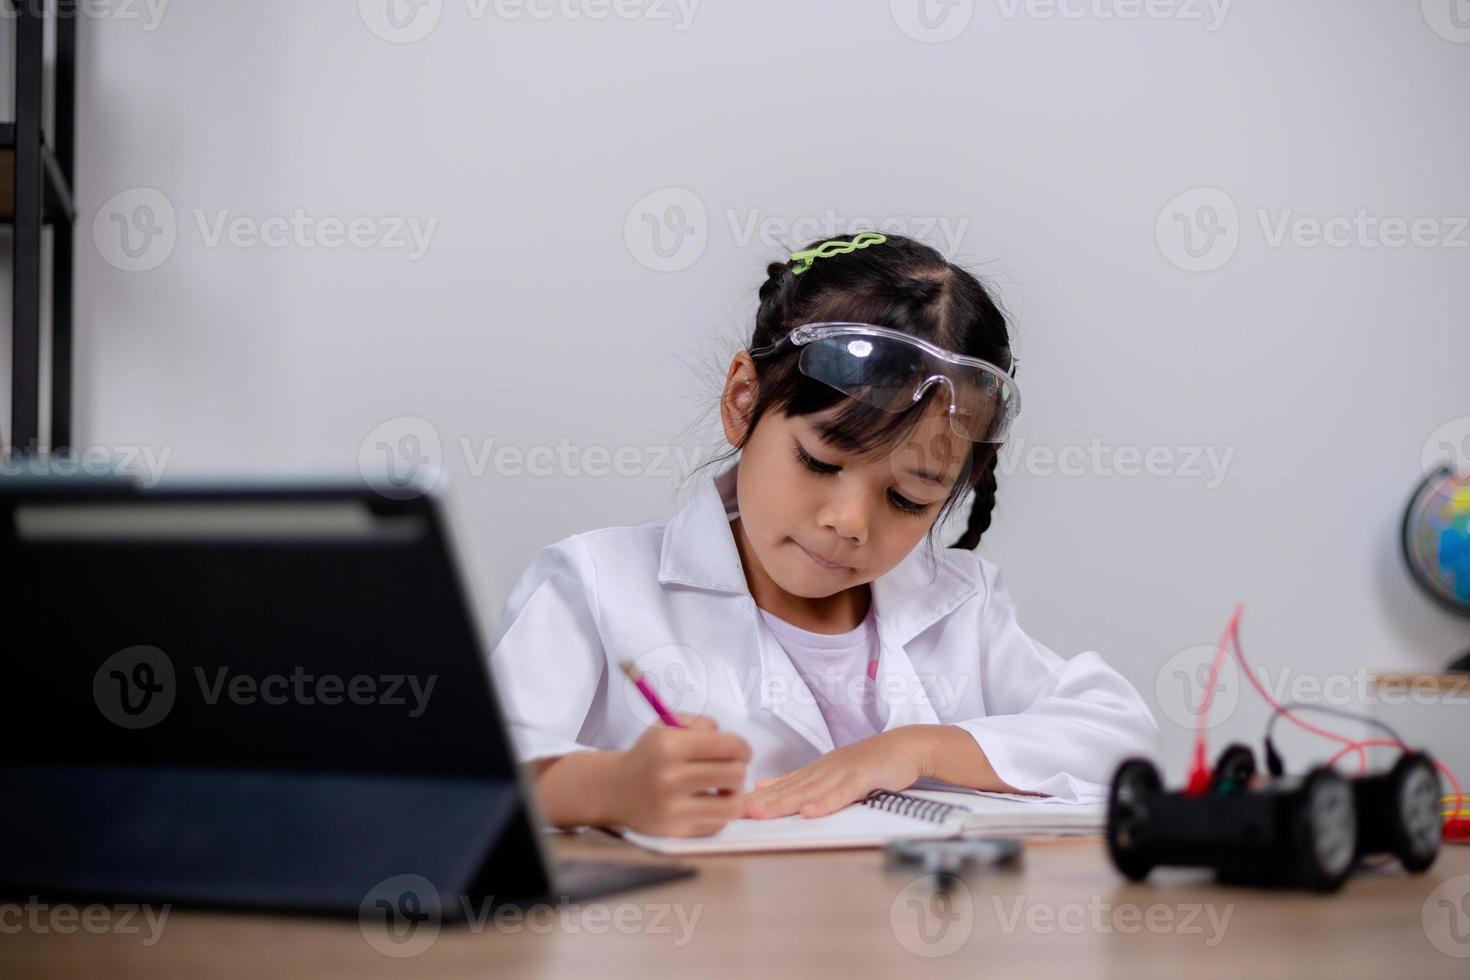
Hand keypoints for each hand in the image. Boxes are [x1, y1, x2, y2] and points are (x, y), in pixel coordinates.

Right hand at [611, 714, 751, 836]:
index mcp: (669, 746)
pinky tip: (708, 803)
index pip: (729, 746)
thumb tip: (735, 745)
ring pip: (733, 805)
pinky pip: (718, 823)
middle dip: (739, 768)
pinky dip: (719, 812)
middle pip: (735, 774)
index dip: (743, 747)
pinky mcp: (677, 832)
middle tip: (732, 767)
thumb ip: (701, 724)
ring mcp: (674, 809)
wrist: (616, 789)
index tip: (742, 751)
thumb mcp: (666, 725)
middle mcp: (671, 778)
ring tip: (725, 787)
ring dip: (735, 794)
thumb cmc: (649, 755)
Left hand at [744, 728, 929, 818]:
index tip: (732, 807)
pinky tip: (810, 812)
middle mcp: (824, 768)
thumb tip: (763, 786)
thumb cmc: (871, 762)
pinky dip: (826, 803)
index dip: (757, 797)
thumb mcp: (831, 771)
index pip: (781, 786)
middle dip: (762, 801)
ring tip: (762, 813)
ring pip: (810, 790)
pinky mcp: (864, 776)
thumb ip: (799, 781)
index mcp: (815, 769)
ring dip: (785, 803)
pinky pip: (843, 792)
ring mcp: (843, 771)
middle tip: (737, 811)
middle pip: (789, 788)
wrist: (906, 747)